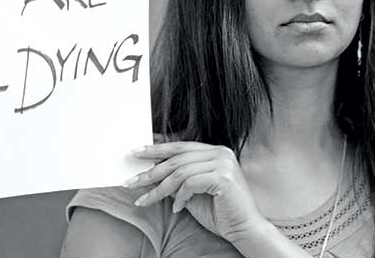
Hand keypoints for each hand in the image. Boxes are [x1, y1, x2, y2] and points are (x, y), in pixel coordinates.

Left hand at [124, 142, 264, 242]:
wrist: (243, 229)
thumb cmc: (219, 212)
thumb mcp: (191, 192)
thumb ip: (177, 179)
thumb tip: (149, 172)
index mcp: (215, 151)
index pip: (180, 146)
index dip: (156, 149)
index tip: (136, 153)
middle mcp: (220, 152)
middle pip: (176, 158)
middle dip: (150, 171)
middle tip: (130, 181)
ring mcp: (223, 163)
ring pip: (180, 172)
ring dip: (159, 189)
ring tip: (145, 200)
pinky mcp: (224, 177)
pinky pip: (190, 184)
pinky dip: (179, 197)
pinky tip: (176, 208)